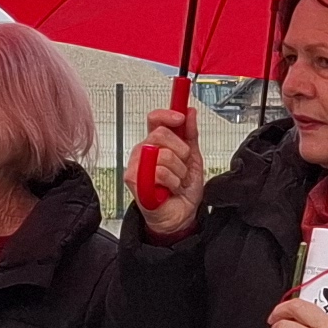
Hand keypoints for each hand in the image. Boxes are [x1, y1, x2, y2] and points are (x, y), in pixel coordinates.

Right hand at [133, 102, 203, 236]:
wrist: (181, 216)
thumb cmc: (183, 190)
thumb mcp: (193, 158)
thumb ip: (190, 134)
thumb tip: (189, 112)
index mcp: (156, 143)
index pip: (155, 119)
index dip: (167, 115)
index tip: (180, 118)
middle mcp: (144, 151)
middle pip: (161, 134)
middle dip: (181, 152)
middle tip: (183, 166)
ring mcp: (137, 165)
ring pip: (163, 155)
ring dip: (179, 172)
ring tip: (177, 181)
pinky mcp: (134, 180)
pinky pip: (159, 172)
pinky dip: (172, 182)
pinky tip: (169, 189)